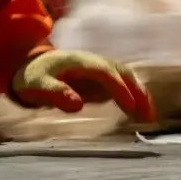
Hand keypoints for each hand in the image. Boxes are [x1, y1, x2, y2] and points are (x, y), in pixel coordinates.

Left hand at [11, 49, 156, 121]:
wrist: (31, 66)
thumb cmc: (33, 78)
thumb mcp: (37, 86)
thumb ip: (55, 94)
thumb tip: (78, 105)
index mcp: (80, 62)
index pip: (105, 72)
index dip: (119, 88)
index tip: (130, 106)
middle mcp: (93, 63)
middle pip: (122, 71)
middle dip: (137, 90)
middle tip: (148, 115)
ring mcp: (98, 70)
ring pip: (126, 77)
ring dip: (140, 94)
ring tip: (149, 118)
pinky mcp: (100, 80)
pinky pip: (122, 85)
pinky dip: (134, 96)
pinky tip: (140, 114)